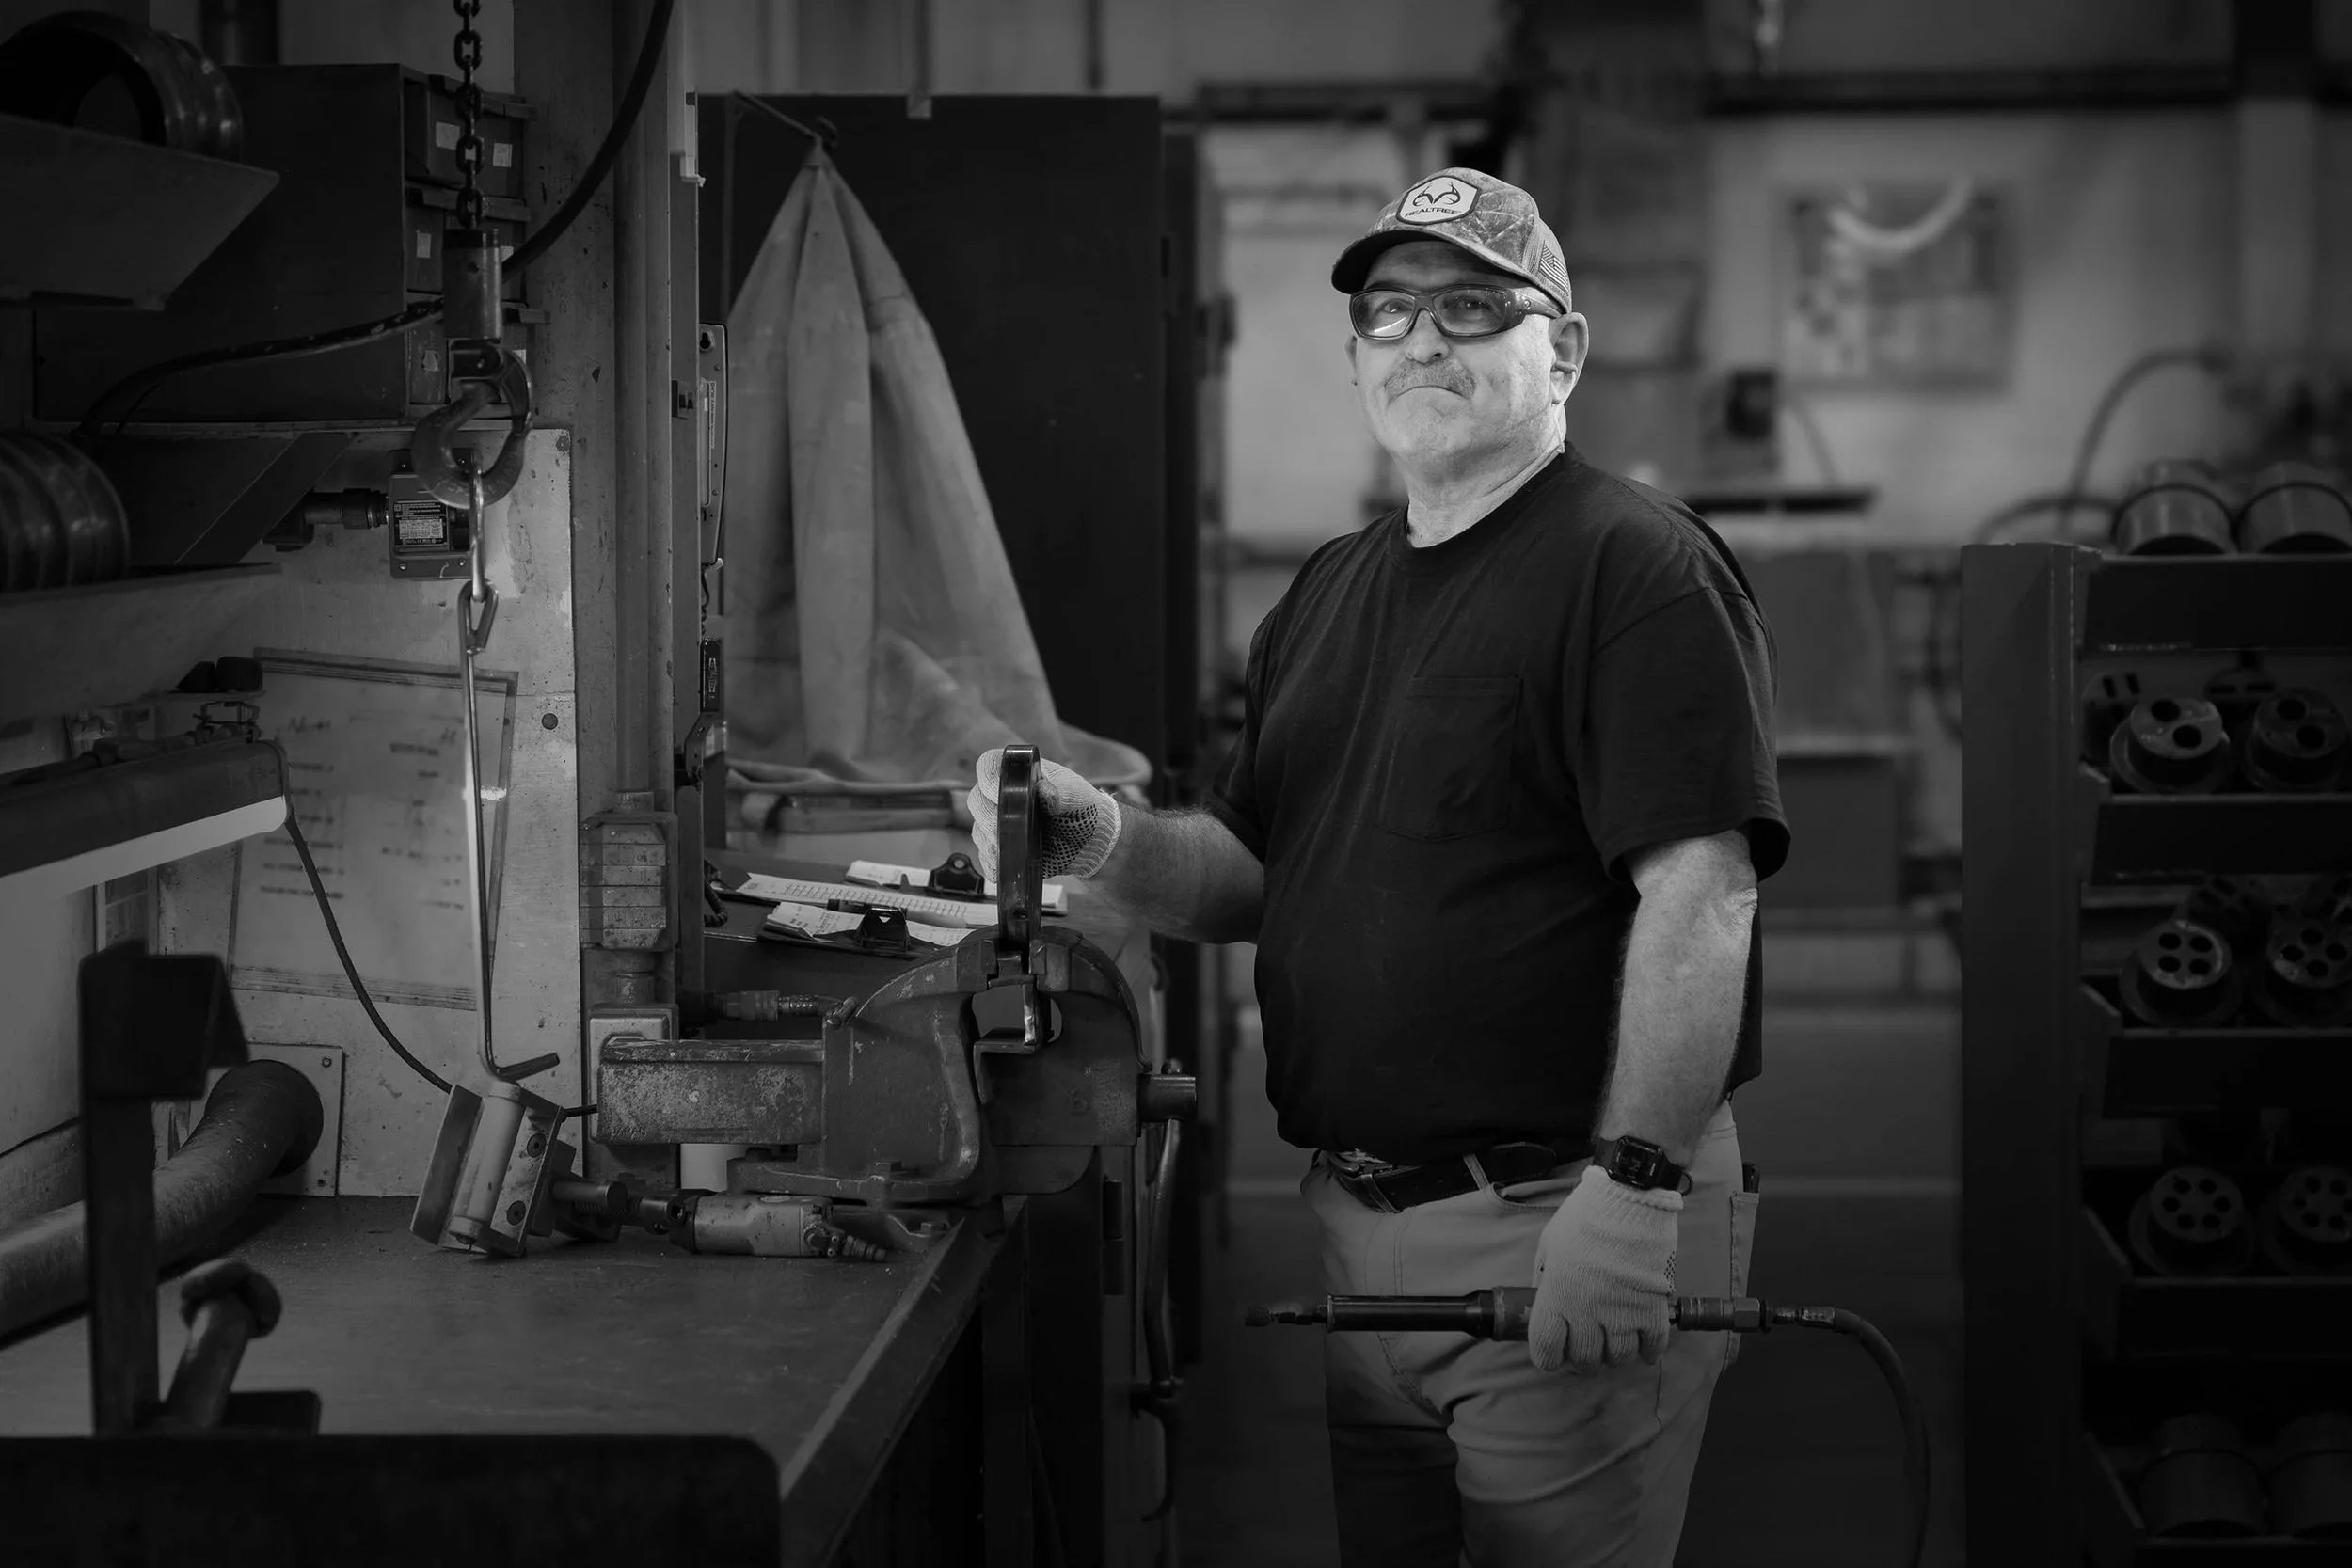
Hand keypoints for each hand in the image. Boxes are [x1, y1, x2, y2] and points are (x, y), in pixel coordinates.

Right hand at [966, 748, 1124, 882]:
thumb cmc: (1084, 809)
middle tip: (1008, 830)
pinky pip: (985, 857)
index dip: (988, 779)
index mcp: (1019, 775)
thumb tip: (1045, 790)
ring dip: (991, 842)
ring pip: (978, 830)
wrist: (1089, 842)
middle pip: (976, 800)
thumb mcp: (1078, 797)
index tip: (1002, 795)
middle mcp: (1004, 797)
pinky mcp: (1002, 849)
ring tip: (1013, 847)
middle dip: (987, 817)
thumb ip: (1063, 792)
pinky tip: (1009, 864)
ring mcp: (1000, 824)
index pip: (988, 766)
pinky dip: (993, 863)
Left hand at [1527, 1165, 1680, 1373]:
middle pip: (1585, 1359)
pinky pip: (1653, 1345)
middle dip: (1583, 1360)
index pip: (1546, 1349)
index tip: (1552, 1354)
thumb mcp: (1550, 1245)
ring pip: (1619, 1358)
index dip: (1547, 1358)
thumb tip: (1543, 1301)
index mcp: (1558, 1297)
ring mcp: (1623, 1313)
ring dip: (1614, 1357)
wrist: (1628, 1199)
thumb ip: (1546, 1278)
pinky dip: (1648, 1352)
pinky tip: (1642, 1347)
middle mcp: (1588, 1313)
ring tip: (1613, 1344)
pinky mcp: (1653, 1308)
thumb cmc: (1583, 1217)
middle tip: (1586, 1348)